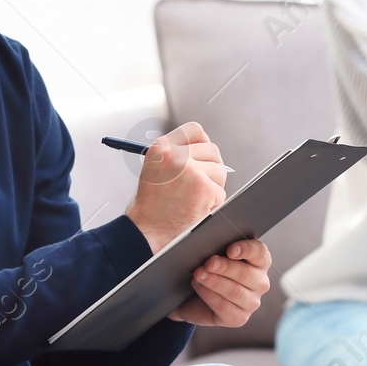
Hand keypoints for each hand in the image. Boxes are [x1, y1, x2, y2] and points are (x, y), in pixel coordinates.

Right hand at [125, 122, 228, 253]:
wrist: (146, 235)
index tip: (203, 154)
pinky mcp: (204, 188)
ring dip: (212, 188)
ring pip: (219, 172)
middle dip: (211, 168)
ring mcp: (191, 170)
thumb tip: (203, 150)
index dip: (202, 142)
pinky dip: (212, 204)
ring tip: (192, 201)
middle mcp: (175, 155)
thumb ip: (175, 156)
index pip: (194, 130)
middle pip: (212, 151)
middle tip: (201, 184)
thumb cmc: (150, 209)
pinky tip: (195, 211)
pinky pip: (220, 192)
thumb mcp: (155, 171)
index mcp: (161, 148)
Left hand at [168, 238, 271, 326]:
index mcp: (259, 261)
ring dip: (214, 282)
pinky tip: (198, 287)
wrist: (190, 296)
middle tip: (207, 263)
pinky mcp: (239, 318)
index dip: (246, 250)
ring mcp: (251, 302)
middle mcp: (260, 282)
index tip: (230, 249)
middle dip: (225, 267)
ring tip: (198, 274)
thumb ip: (216, 241)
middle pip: (246, 274)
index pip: (260, 252)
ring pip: (235, 291)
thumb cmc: (206, 268)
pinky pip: (225, 308)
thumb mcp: (211, 251)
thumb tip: (210, 232)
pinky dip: (210, 296)